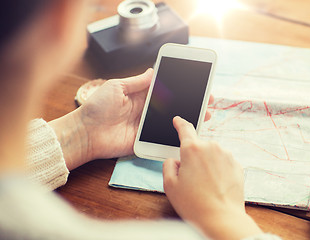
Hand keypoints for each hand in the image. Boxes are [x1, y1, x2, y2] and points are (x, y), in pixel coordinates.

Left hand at [49, 69, 213, 169]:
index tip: (197, 84)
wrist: (85, 133)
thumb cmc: (97, 107)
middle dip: (190, 103)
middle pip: (173, 106)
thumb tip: (154, 70)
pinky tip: (189, 132)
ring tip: (204, 116)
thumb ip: (138, 81)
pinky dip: (176, 135)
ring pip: (171, 121)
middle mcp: (147, 110)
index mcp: (141, 96)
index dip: (181, 87)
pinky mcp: (145, 141)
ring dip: (188, 118)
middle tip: (208, 100)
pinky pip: (163, 138)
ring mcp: (147, 126)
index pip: (166, 90)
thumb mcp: (117, 87)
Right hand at [163, 116, 261, 239]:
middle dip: (193, 158)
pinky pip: (223, 163)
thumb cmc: (193, 204)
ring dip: (207, 164)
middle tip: (191, 179)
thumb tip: (175, 160)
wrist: (221, 218)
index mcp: (192, 149)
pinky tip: (216, 186)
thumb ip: (168, 166)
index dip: (180, 123)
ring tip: (205, 185)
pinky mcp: (237, 165)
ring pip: (212, 155)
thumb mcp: (170, 185)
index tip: (178, 120)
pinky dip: (219, 171)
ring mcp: (226, 155)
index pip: (185, 129)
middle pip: (198, 146)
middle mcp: (211, 147)